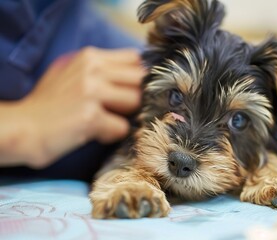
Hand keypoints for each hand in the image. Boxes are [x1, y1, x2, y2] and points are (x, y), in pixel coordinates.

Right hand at [0, 47, 145, 167]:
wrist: (21, 128)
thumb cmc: (48, 105)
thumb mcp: (72, 74)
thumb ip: (101, 69)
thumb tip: (138, 70)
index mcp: (89, 57)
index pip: (135, 59)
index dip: (137, 78)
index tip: (126, 91)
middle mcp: (92, 69)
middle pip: (140, 80)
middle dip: (134, 98)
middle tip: (115, 110)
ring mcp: (92, 91)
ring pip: (136, 102)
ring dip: (124, 116)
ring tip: (102, 122)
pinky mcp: (91, 116)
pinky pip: (122, 128)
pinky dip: (111, 135)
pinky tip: (93, 134)